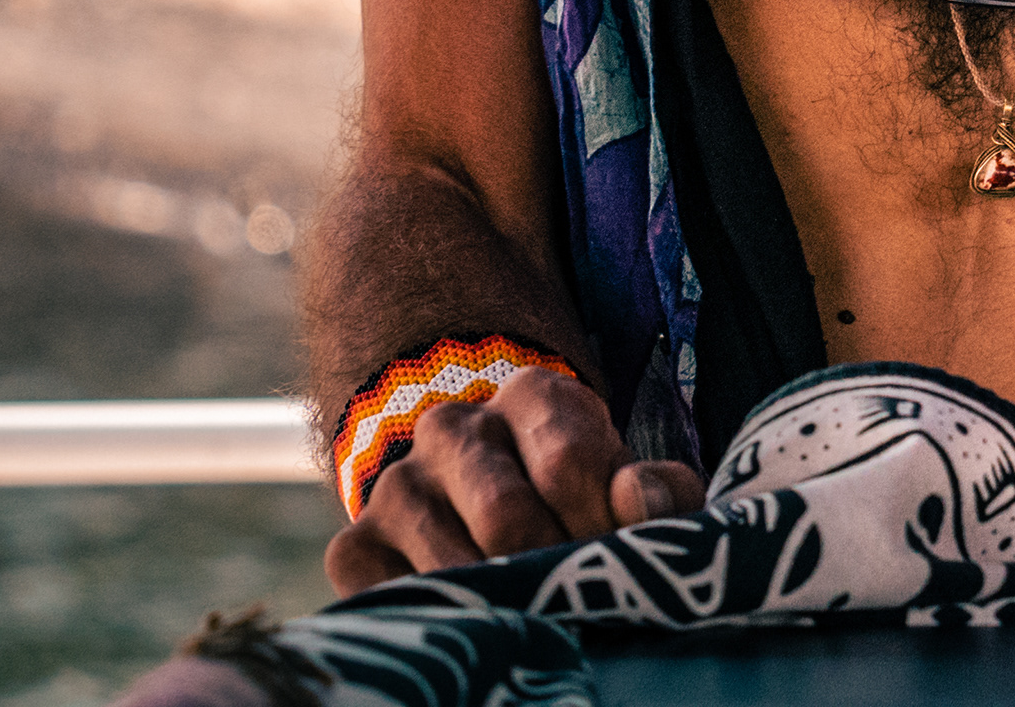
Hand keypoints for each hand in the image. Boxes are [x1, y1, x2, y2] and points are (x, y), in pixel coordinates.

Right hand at [324, 364, 706, 592]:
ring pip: (453, 565)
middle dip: (550, 566)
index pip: (566, 462)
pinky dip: (442, 620)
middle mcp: (452, 427)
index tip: (610, 551)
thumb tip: (635, 502)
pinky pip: (393, 598)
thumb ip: (659, 492)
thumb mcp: (628, 483)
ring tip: (533, 609)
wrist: (486, 504)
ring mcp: (396, 485)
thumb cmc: (579, 500)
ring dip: (503, 601)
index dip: (599, 524)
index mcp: (531, 395)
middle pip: (506, 518)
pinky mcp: (355, 544)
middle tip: (572, 592)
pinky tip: (475, 617)